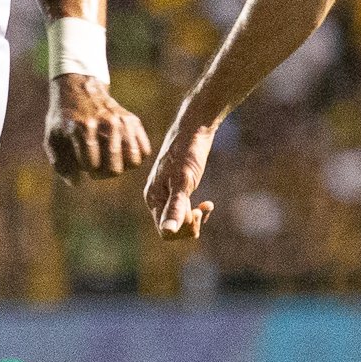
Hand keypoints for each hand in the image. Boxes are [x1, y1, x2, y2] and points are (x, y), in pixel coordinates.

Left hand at [45, 74, 149, 181]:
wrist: (79, 88)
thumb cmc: (64, 118)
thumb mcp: (52, 137)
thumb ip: (60, 164)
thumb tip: (77, 183)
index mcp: (82, 128)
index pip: (92, 165)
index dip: (86, 170)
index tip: (81, 162)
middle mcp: (105, 124)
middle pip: (115, 169)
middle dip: (103, 174)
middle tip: (95, 166)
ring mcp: (122, 122)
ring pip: (134, 160)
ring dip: (120, 167)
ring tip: (108, 161)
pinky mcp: (133, 121)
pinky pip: (145, 150)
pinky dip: (135, 156)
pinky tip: (121, 154)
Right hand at [142, 112, 216, 239]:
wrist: (194, 130)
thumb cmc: (187, 154)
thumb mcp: (183, 182)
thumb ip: (175, 208)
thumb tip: (168, 231)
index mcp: (153, 198)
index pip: (165, 231)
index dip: (182, 228)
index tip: (194, 212)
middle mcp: (157, 199)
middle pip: (173, 229)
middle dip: (189, 224)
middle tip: (200, 209)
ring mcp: (168, 194)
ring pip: (181, 221)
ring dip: (195, 218)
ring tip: (205, 206)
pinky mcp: (179, 190)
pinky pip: (187, 211)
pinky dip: (198, 211)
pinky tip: (207, 204)